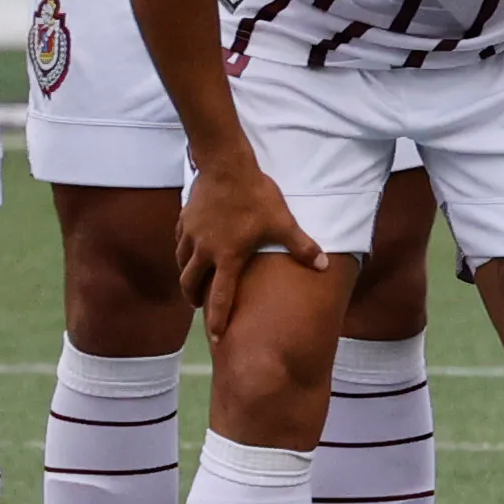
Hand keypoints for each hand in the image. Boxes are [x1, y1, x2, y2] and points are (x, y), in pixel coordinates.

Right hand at [175, 150, 324, 336]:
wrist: (226, 166)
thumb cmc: (256, 196)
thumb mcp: (282, 222)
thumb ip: (302, 246)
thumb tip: (324, 265)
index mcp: (227, 257)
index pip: (220, 297)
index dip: (217, 319)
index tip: (214, 337)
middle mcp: (203, 250)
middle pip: (190, 284)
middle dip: (193, 298)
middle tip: (198, 306)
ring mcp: (190, 234)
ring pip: (181, 263)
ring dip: (186, 275)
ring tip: (192, 280)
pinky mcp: (184, 219)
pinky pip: (179, 241)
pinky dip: (183, 250)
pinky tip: (190, 248)